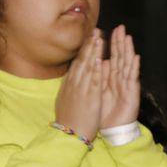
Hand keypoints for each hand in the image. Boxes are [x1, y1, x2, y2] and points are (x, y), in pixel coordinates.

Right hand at [54, 27, 106, 142]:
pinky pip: (94, 81)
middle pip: (81, 62)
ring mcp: (81, 91)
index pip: (76, 64)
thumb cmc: (69, 121)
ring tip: (99, 39)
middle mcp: (74, 85)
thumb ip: (69, 88)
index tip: (88, 40)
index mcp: (68, 86)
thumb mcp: (65, 101)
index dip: (83, 51)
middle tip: (95, 32)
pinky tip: (101, 59)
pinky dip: (97, 69)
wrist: (69, 135)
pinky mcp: (90, 98)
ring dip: (94, 52)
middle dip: (89, 46)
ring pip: (88, 68)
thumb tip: (70, 79)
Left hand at [99, 25, 139, 128]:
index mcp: (111, 78)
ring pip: (127, 64)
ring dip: (128, 51)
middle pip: (120, 57)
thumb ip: (100, 77)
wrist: (112, 129)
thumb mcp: (98, 92)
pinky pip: (132, 79)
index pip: (111, 57)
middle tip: (120, 28)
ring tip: (128, 38)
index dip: (110, 45)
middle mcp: (120, 79)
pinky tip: (136, 58)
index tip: (107, 31)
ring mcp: (127, 85)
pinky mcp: (131, 93)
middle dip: (119, 43)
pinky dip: (134, 68)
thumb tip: (100, 61)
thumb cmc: (104, 111)